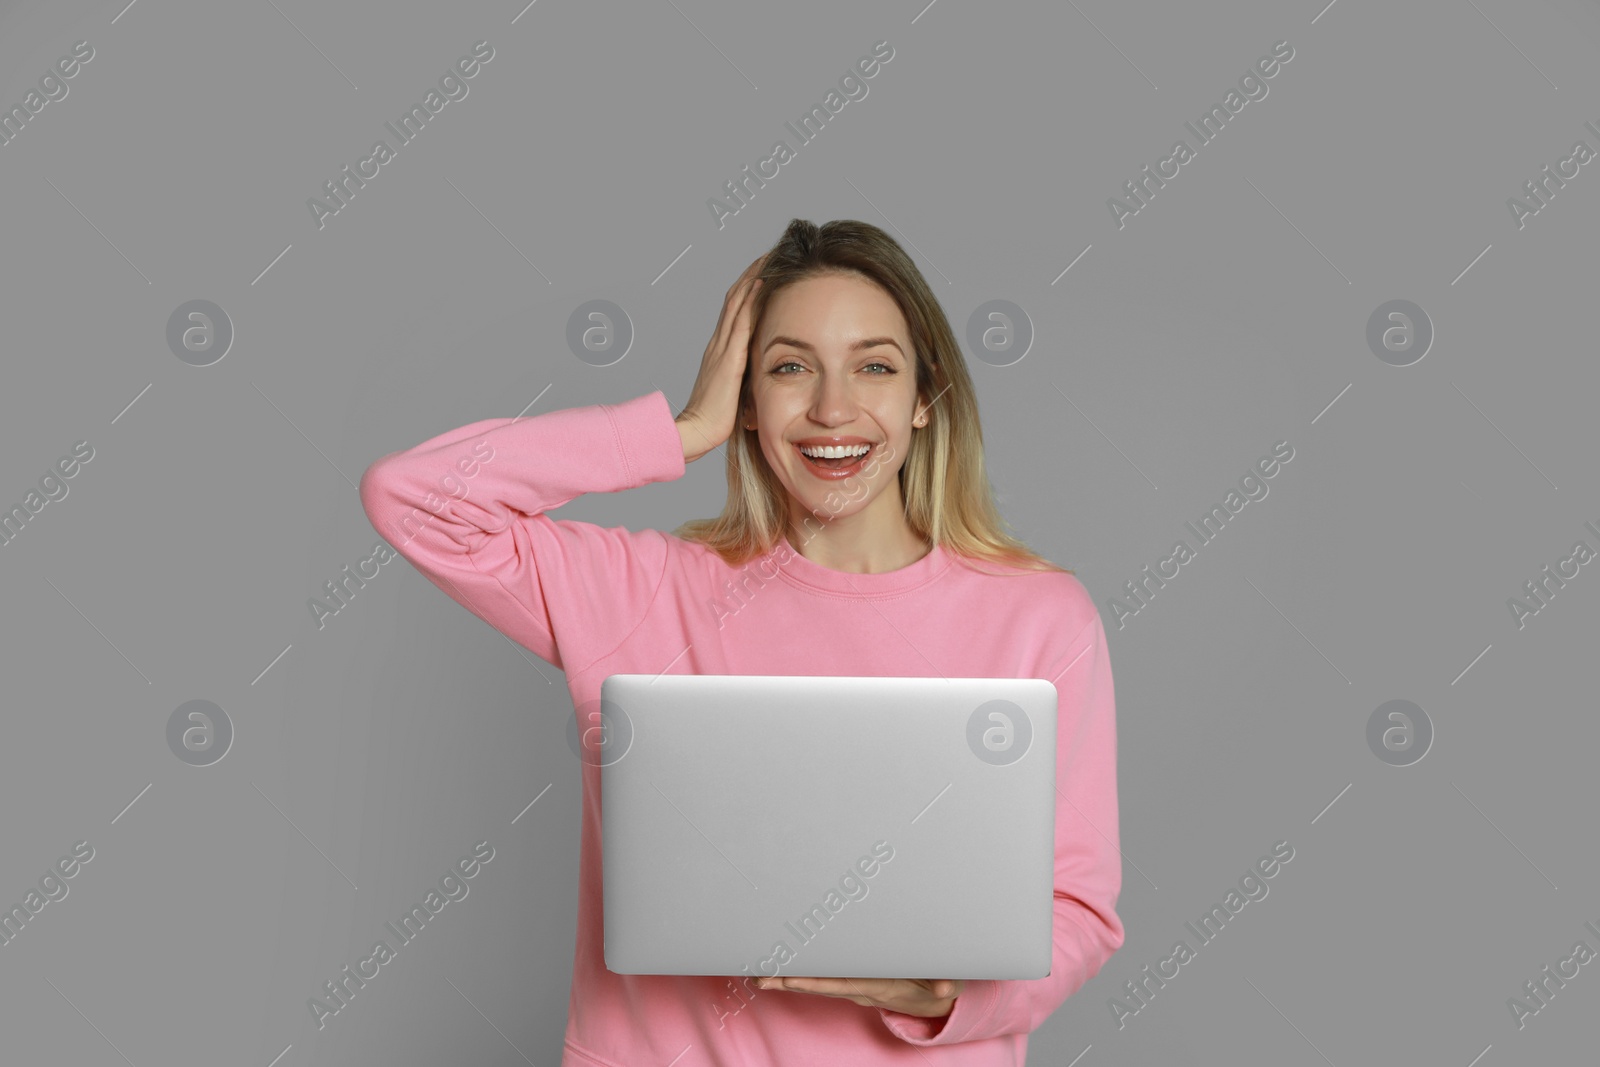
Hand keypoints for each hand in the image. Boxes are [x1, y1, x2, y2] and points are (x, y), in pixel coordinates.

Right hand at [675, 253, 766, 463]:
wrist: (696, 430)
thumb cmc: (715, 419)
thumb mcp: (734, 392)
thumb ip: (744, 378)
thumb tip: (764, 375)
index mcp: (720, 351)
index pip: (735, 310)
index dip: (748, 288)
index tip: (764, 270)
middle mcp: (718, 343)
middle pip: (735, 298)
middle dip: (752, 273)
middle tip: (769, 253)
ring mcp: (721, 347)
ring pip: (737, 302)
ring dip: (753, 277)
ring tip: (768, 257)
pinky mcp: (728, 357)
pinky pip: (741, 320)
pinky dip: (751, 299)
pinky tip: (762, 283)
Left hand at [755, 975, 962, 1017]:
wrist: (935, 1000)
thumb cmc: (938, 984)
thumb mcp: (947, 982)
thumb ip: (946, 983)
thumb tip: (945, 988)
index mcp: (881, 986)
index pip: (843, 983)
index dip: (817, 981)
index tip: (791, 978)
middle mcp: (863, 989)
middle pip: (821, 985)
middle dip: (790, 981)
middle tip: (759, 976)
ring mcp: (857, 987)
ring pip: (818, 983)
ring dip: (788, 980)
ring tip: (759, 976)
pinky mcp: (855, 981)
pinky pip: (824, 980)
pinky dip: (801, 976)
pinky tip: (779, 974)